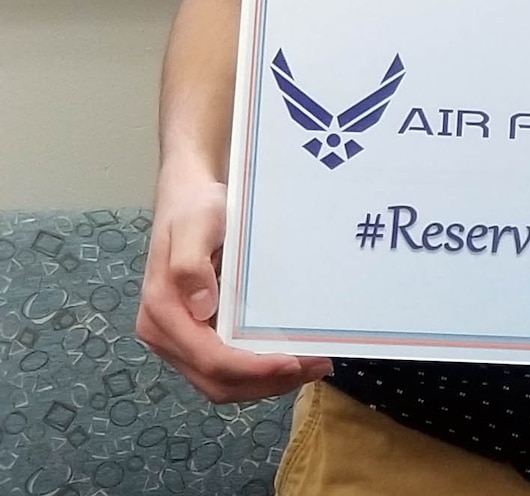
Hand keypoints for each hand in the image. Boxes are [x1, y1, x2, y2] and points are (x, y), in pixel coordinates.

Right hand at [136, 166, 331, 403]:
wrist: (187, 198)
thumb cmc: (193, 209)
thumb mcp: (194, 225)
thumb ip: (190, 264)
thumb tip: (203, 308)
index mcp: (162, 314)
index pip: (210, 359)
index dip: (251, 368)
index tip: (292, 361)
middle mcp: (167, 335)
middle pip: (217, 381)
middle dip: (266, 382)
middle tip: (314, 366)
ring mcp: (181, 339)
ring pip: (222, 381)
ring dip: (265, 382)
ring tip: (310, 365)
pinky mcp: (198, 334)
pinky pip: (226, 365)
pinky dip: (257, 369)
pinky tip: (288, 354)